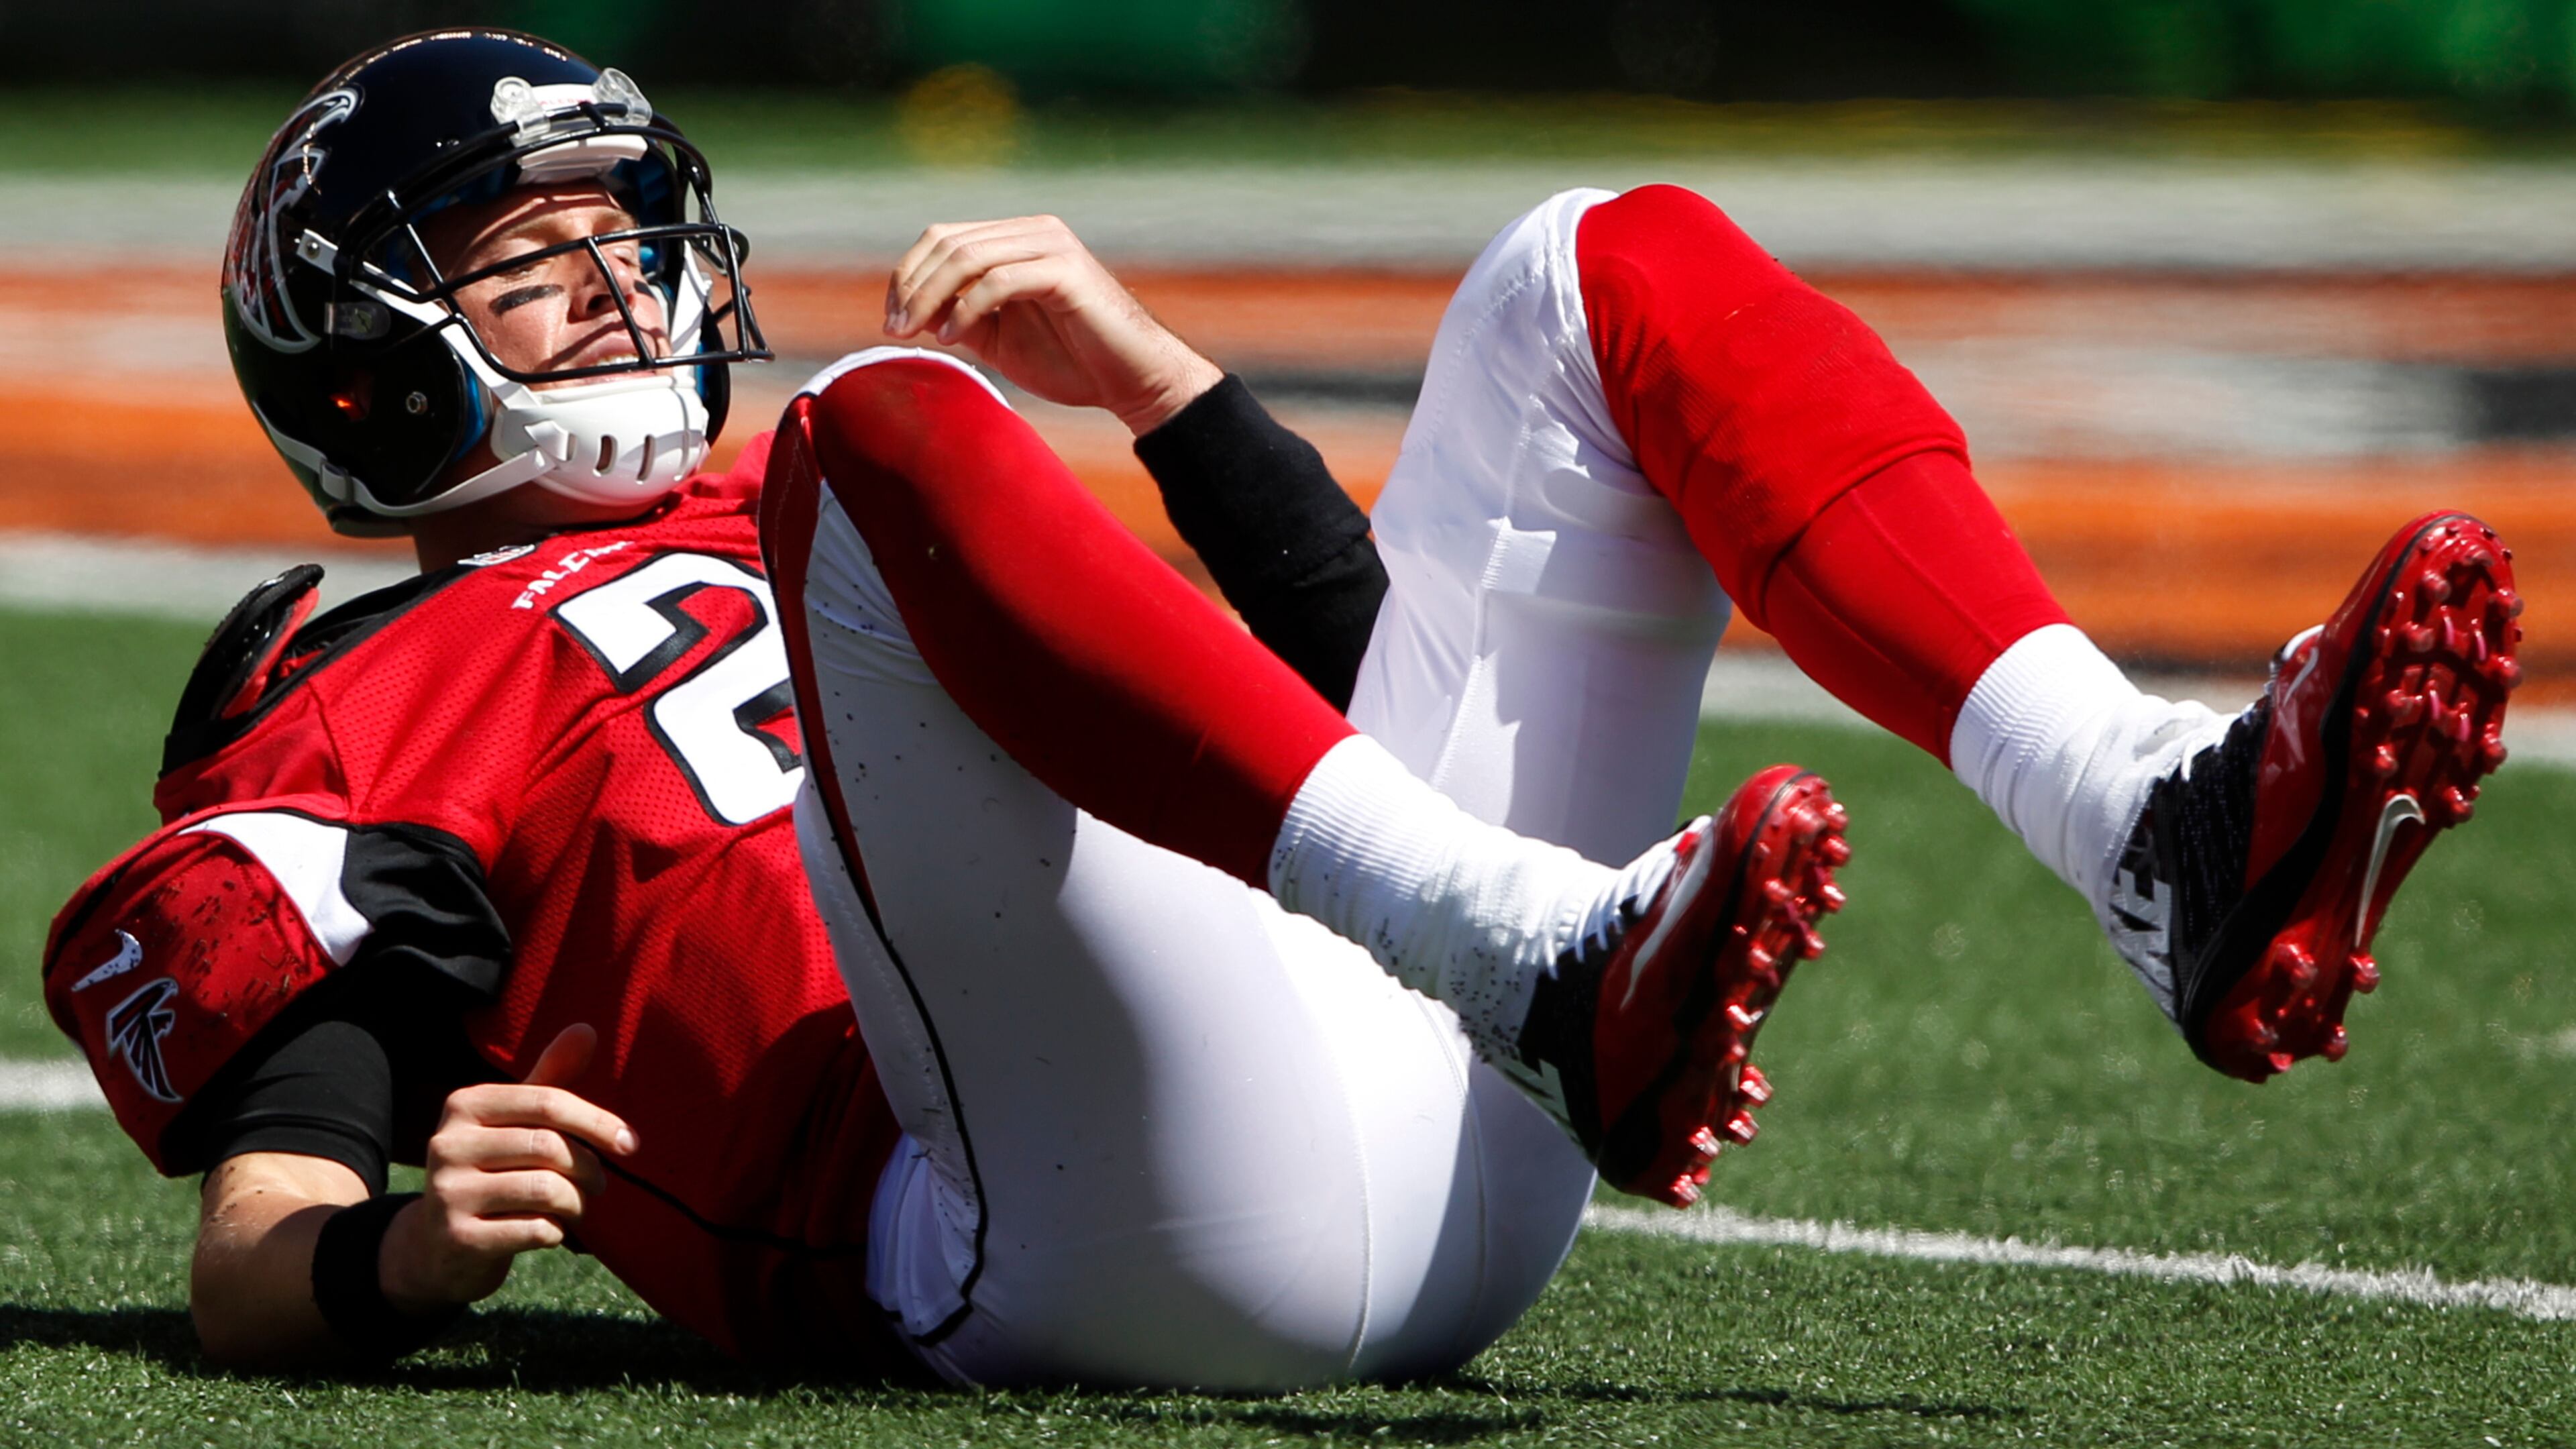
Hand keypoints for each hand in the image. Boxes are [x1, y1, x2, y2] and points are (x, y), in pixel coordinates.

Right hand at [378, 1024, 636, 1314]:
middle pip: (550, 1147)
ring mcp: (448, 1192)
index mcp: (465, 1105)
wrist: (438, 1246)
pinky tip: (549, 1230)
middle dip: (590, 1170)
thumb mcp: (514, 1121)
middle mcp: (448, 1143)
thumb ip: (550, 1077)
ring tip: (577, 1207)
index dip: (599, 1122)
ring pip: (547, 1190)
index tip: (631, 1144)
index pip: (548, 1102)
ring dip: (577, 1203)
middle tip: (599, 1185)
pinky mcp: (457, 1238)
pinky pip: (535, 1230)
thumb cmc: (492, 1170)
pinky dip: (556, 1232)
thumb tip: (586, 1028)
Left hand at [882, 215, 1223, 434]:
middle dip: (910, 287)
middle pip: (948, 242)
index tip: (890, 321)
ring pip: (968, 257)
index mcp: (1017, 240)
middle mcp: (1034, 232)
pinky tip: (953, 338)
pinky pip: (999, 281)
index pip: (943, 239)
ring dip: (930, 297)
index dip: (906, 276)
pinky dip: (966, 309)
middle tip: (893, 329)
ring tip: (914, 334)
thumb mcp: (999, 338)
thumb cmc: (1073, 362)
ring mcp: (1052, 247)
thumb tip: (908, 310)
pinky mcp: (1066, 271)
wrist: (1134, 381)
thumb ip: (957, 317)